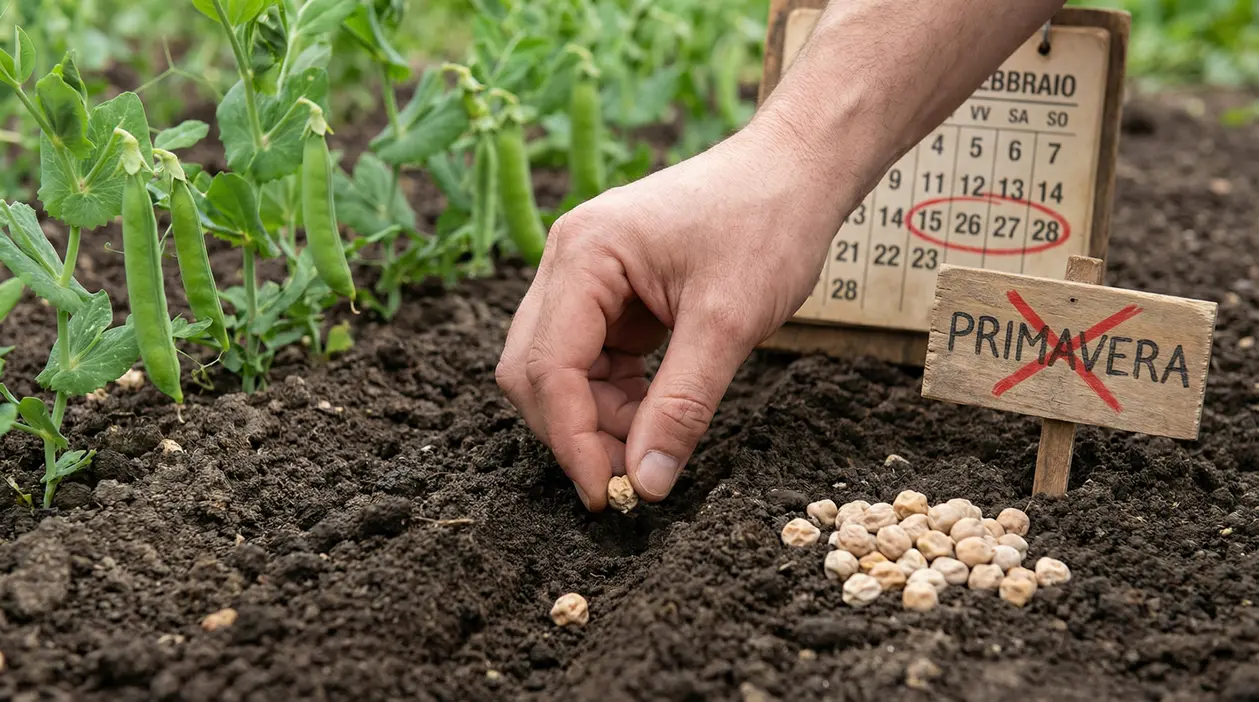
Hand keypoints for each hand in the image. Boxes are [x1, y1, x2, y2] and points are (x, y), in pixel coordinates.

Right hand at [495, 118, 855, 510]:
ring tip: (652, 446)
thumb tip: (646, 484)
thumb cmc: (768, 222)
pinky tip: (653, 415)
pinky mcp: (609, 292)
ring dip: (596, 419)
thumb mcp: (729, 322)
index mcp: (584, 253)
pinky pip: (590, 360)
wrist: (797, 170)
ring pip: (559, 372)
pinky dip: (614, 398)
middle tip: (629, 480)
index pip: (548, 366)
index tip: (607, 496)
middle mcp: (568, 260)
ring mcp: (584, 276)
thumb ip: (681, 406)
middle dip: (575, 432)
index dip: (571, 440)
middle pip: (535, 370)